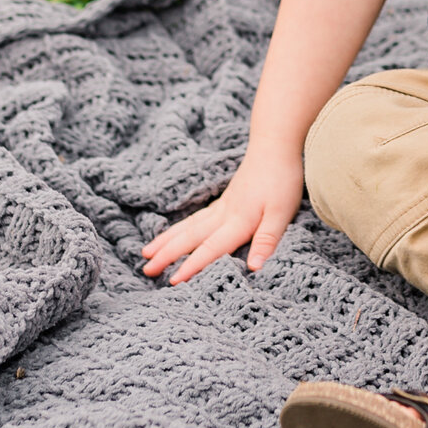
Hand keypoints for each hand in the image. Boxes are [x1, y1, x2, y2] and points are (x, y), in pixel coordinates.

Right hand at [140, 149, 303, 284]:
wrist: (274, 145)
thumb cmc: (282, 179)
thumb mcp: (282, 213)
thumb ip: (267, 240)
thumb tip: (254, 268)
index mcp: (238, 221)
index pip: (211, 248)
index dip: (192, 266)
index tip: (172, 282)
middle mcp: (223, 214)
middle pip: (190, 237)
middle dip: (167, 254)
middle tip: (145, 269)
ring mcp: (221, 207)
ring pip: (188, 226)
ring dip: (167, 241)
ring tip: (146, 252)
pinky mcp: (223, 201)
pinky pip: (195, 219)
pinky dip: (179, 228)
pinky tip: (172, 234)